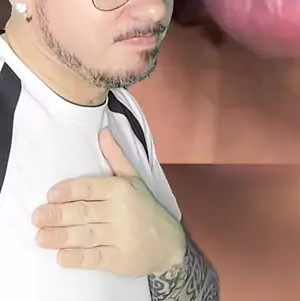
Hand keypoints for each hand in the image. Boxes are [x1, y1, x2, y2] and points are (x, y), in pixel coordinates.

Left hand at [32, 129, 185, 277]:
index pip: (90, 188)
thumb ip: (115, 156)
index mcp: (121, 189)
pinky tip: (61, 256)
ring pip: (85, 235)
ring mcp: (120, 237)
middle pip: (84, 212)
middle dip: (57, 215)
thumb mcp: (133, 178)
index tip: (50, 195)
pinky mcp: (119, 260)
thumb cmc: (145, 208)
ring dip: (60, 237)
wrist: (169, 243)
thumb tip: (102, 132)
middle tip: (37, 216)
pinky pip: (94, 258)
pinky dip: (77, 258)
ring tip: (41, 237)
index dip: (68, 191)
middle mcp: (120, 212)